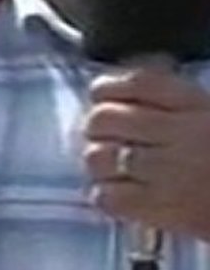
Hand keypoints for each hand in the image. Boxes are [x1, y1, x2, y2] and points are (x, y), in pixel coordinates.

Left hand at [83, 68, 209, 238]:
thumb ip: (176, 100)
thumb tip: (129, 89)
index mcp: (196, 105)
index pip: (135, 82)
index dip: (108, 87)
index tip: (101, 95)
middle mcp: (178, 133)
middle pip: (106, 119)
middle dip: (95, 126)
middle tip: (100, 136)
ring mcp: (168, 172)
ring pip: (100, 158)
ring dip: (97, 162)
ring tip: (107, 167)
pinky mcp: (165, 210)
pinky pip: (111, 198)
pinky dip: (105, 197)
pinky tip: (116, 196)